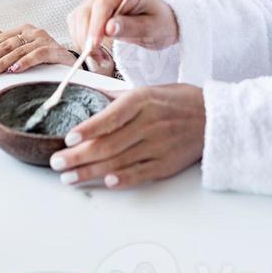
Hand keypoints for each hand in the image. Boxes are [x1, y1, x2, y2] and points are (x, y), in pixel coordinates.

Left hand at [0, 25, 75, 75]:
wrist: (73, 63)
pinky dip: (24, 62)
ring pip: (18, 50)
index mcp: (23, 30)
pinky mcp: (54, 50)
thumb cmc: (46, 56)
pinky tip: (13, 70)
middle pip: (5, 44)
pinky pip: (36, 55)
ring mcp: (43, 40)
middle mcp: (32, 32)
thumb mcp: (24, 48)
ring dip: (1, 62)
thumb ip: (5, 42)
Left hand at [49, 85, 204, 188]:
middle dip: (78, 156)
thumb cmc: (177, 100)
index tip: (67, 139)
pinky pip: (140, 173)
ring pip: (119, 162)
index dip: (87, 130)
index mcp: (141, 101)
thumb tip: (88, 92)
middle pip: (108, 144)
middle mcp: (149, 123)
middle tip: (57, 163)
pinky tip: (105, 182)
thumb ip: (116, 96)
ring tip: (69, 177)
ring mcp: (158, 146)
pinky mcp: (167, 164)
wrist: (214, 117)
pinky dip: (122, 179)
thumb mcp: (147, 90)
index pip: (109, 118)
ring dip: (91, 171)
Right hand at [67, 0, 178, 66]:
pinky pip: (78, 20)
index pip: (103, 4)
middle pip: (86, 10)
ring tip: (99, 56)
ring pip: (78, 16)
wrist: (162, 21)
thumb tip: (109, 28)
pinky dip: (82, 37)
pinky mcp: (94, 6)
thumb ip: (130, 27)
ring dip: (82, 39)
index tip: (94, 45)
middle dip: (87, 36)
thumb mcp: (152, 29)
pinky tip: (96, 49)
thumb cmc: (160, 23)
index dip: (95, 26)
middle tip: (97, 57)